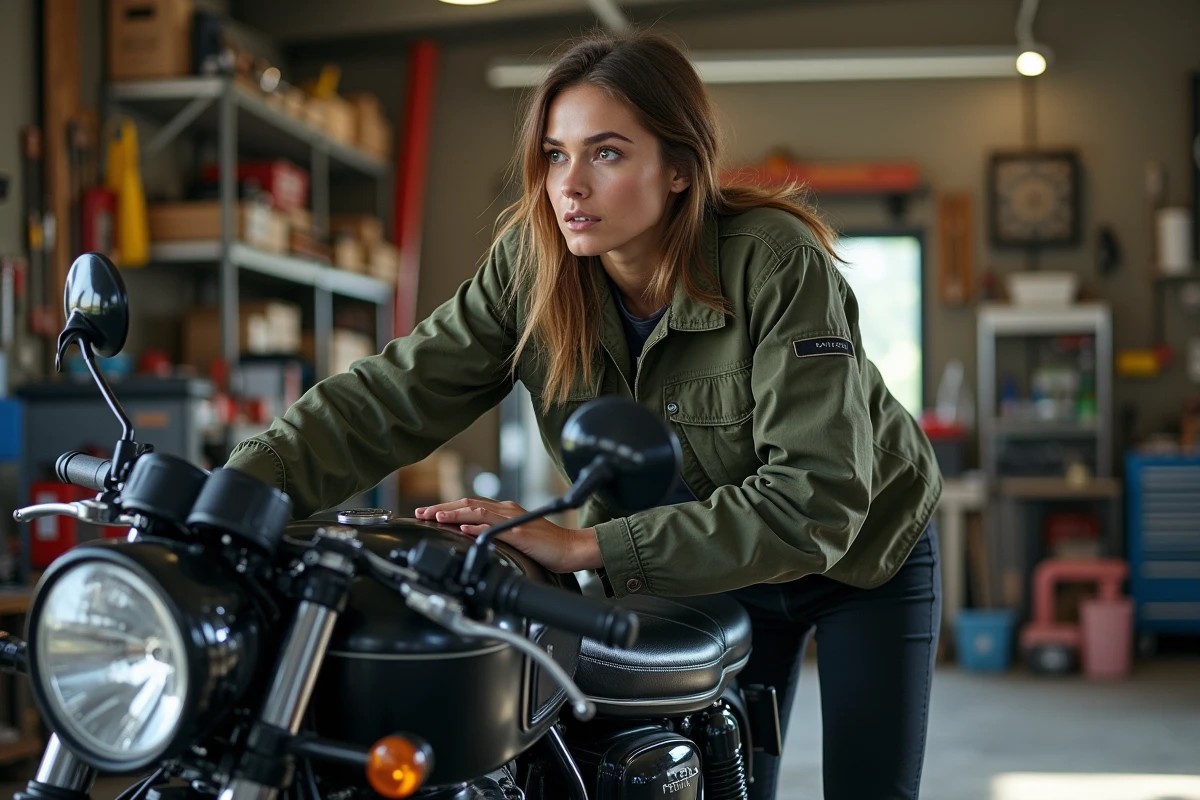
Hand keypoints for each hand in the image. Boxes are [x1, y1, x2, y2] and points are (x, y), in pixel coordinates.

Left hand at [414, 498, 601, 573]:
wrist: (571, 549)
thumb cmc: (545, 546)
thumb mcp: (514, 537)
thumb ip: (493, 532)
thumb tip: (466, 533)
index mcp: (504, 510)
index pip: (469, 504)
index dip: (446, 507)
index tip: (427, 513)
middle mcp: (506, 510)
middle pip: (468, 503)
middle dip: (441, 507)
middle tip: (420, 512)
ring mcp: (513, 521)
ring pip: (477, 512)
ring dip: (454, 514)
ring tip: (435, 517)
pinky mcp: (521, 534)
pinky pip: (496, 528)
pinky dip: (478, 527)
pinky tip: (464, 529)